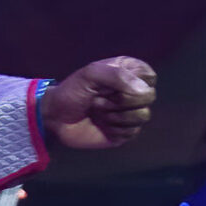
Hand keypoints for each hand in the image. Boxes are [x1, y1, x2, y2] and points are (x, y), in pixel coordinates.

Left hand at [40, 57, 155, 150]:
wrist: (56, 117)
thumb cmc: (72, 91)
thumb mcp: (91, 74)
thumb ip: (118, 76)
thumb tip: (144, 92)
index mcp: (130, 73)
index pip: (149, 77)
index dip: (132, 82)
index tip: (108, 84)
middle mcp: (133, 92)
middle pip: (148, 97)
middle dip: (120, 100)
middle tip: (97, 99)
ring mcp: (130, 113)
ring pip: (142, 116)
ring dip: (114, 115)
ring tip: (97, 111)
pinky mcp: (125, 132)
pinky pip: (131, 132)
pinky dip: (113, 129)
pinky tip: (100, 124)